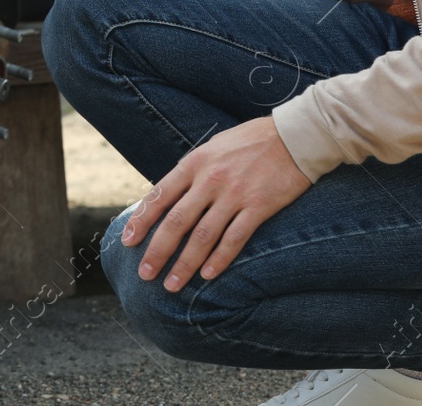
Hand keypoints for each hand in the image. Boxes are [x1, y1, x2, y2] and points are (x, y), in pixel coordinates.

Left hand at [120, 115, 311, 291]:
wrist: (294, 136)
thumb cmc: (248, 142)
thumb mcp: (211, 148)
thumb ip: (191, 172)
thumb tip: (169, 195)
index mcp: (193, 163)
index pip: (159, 196)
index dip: (141, 221)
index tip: (127, 242)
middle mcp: (209, 180)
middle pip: (176, 221)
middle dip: (158, 250)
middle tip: (145, 273)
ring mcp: (234, 194)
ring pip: (203, 236)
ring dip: (185, 264)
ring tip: (172, 285)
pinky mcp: (259, 206)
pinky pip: (235, 238)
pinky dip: (219, 259)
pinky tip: (208, 275)